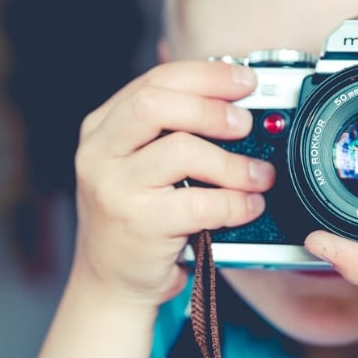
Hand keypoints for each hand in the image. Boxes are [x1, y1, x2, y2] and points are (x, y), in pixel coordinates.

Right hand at [71, 59, 275, 307]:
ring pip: (183, 151)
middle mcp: (100, 154)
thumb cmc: (134, 219)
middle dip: (212, 107)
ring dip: (232, 162)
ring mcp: (115, 189)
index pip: (154, 81)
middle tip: (245, 124)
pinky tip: (248, 206)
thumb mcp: (136, 165)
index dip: (205, 76)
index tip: (243, 80)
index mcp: (101, 129)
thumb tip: (233, 101)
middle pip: (156, 104)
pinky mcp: (139, 225)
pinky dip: (235, 202)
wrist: (110, 282)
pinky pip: (200, 202)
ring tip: (257, 175)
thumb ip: (169, 130)